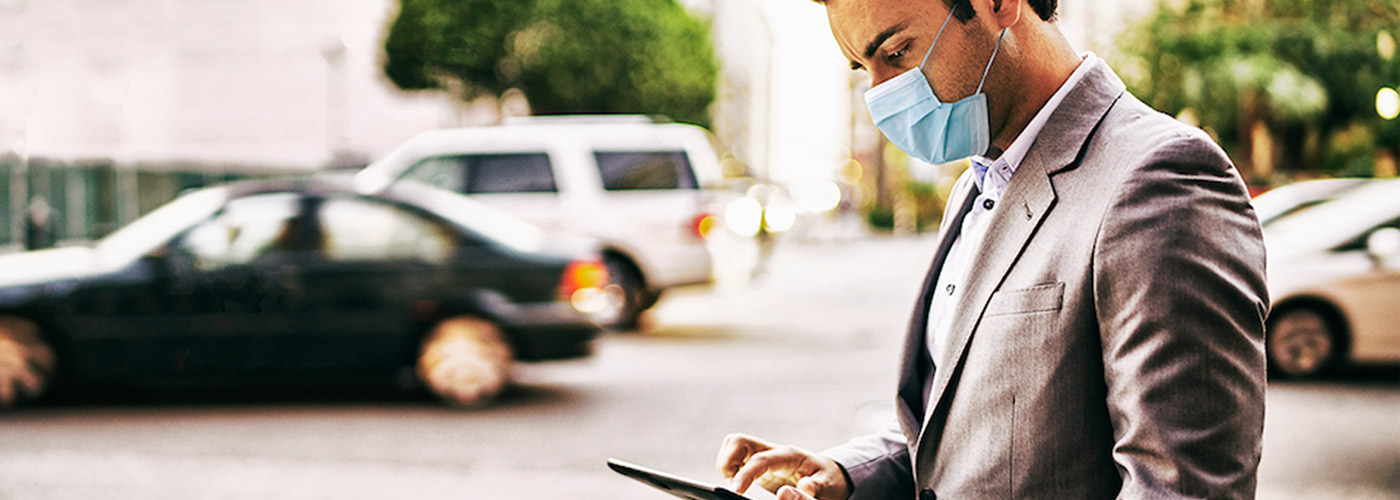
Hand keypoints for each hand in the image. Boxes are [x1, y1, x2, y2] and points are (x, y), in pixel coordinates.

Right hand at [716, 433, 851, 499]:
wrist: (832, 474)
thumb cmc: (830, 481)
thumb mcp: (828, 488)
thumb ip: (810, 492)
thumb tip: (786, 493)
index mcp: (789, 455)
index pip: (760, 459)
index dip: (744, 474)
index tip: (735, 491)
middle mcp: (773, 450)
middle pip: (738, 441)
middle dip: (727, 463)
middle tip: (735, 488)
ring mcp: (764, 454)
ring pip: (732, 446)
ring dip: (726, 466)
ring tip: (737, 487)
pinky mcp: (758, 463)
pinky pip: (735, 458)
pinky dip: (729, 470)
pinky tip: (739, 485)